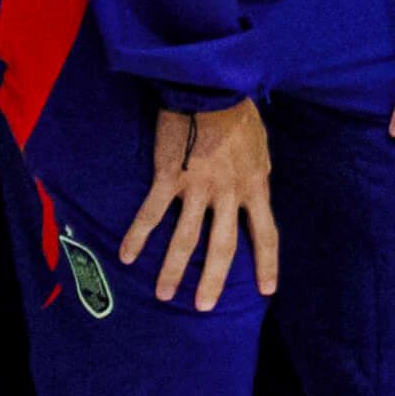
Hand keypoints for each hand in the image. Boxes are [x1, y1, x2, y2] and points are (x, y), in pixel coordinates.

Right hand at [123, 99, 278, 308]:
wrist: (211, 87)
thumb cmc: (238, 114)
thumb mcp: (260, 148)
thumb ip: (256, 175)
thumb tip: (254, 191)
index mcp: (256, 186)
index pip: (267, 233)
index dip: (267, 263)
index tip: (266, 290)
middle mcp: (230, 193)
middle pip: (224, 246)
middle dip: (213, 280)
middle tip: (203, 308)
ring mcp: (199, 187)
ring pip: (186, 238)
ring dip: (172, 269)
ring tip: (163, 295)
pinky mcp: (169, 177)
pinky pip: (151, 213)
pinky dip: (138, 236)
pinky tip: (127, 256)